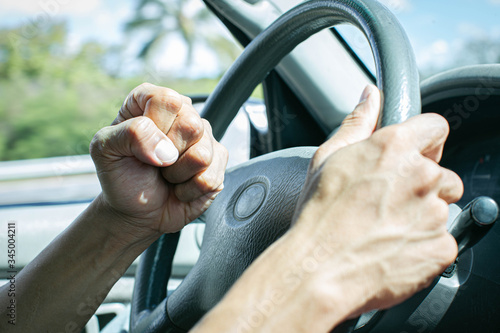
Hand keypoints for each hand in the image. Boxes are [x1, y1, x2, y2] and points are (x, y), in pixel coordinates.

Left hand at [90, 83, 227, 238]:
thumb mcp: (105, 149)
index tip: (139, 145)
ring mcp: (203, 138)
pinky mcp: (218, 162)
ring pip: (203, 154)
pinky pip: (211, 177)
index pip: (167, 100)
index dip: (155, 126)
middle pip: (191, 125)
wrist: (136, 212)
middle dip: (167, 154)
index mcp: (151, 101)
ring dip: (178, 175)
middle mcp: (182, 114)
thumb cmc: (121, 176)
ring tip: (167, 175)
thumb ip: (129, 134)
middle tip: (154, 163)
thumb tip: (167, 150)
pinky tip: (180, 187)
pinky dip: (189, 190)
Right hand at [291, 85, 463, 321]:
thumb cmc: (318, 217)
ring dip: (422, 215)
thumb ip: (357, 122)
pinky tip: (393, 248)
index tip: (416, 154)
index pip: (436, 127)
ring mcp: (434, 212)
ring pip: (441, 207)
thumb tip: (370, 96)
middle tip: (387, 201)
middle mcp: (421, 175)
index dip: (425, 141)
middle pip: (441, 172)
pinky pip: (442, 240)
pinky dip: (423, 244)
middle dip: (422, 184)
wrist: (319, 270)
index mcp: (394, 148)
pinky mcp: (441, 246)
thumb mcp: (328, 159)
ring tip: (385, 228)